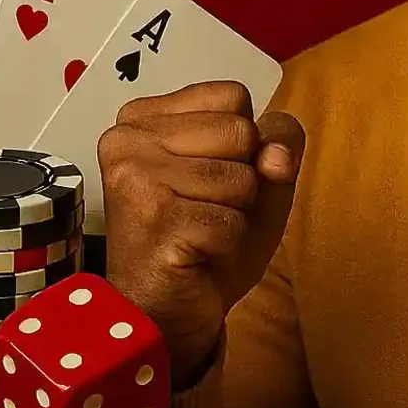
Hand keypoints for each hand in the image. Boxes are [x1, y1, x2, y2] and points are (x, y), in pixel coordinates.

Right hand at [99, 81, 305, 385]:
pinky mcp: (152, 218)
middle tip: (202, 211)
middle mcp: (128, 137)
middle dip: (241, 180)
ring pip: (240, 178)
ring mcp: (135, 176)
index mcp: (143, 116)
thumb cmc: (204, 241)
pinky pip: (231, 222)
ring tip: (198, 233)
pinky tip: (195, 255)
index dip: (242, 143)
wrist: (164, 312)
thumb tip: (277, 154)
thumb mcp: (256, 182)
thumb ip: (278, 147)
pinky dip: (228, 245)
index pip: (233, 95)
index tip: (207, 177)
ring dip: (235, 216)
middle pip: (240, 130)